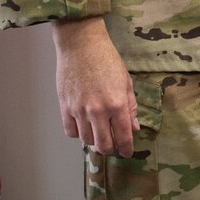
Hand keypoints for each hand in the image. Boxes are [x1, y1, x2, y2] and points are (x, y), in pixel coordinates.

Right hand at [53, 17, 135, 155]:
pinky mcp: (64, 107)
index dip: (126, 149)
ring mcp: (79, 110)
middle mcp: (97, 111)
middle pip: (103, 145)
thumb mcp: (126, 82)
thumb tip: (134, 128)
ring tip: (100, 134)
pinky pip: (70, 131)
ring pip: (86, 140)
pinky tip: (84, 127)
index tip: (127, 153)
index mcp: (117, 104)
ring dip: (94, 141)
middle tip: (114, 147)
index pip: (123, 136)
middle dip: (111, 149)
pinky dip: (78, 134)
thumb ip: (130, 107)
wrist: (81, 46)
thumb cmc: (107, 60)